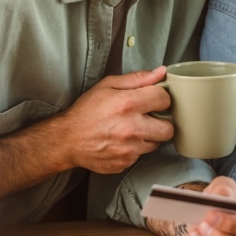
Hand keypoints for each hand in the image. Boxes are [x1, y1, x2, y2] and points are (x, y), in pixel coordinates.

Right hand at [54, 67, 173, 173]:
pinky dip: (134, 149)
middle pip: (168, 129)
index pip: (164, 99)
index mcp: (128, 104)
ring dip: (148, 136)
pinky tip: (121, 141)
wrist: (67, 140)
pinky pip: (140, 156)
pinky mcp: (125, 163)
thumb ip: (137, 79)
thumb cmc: (86, 111)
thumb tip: (160, 72)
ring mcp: (129, 149)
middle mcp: (131, 128)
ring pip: (155, 144)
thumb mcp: (107, 86)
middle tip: (149, 118)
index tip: (153, 100)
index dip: (160, 98)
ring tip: (131, 130)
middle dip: (161, 122)